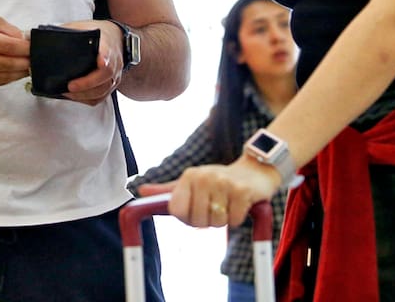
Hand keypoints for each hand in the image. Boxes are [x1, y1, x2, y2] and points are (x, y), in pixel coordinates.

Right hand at [0, 10, 29, 87]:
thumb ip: (8, 30)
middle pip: (6, 65)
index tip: (34, 48)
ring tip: (27, 67)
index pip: (8, 47)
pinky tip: (13, 72)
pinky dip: (6, 79)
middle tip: (35, 60)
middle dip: (25, 63)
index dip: (25, 49)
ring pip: (0, 77)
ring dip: (17, 74)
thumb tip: (26, 43)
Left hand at [60, 19, 122, 105]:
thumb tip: (42, 39)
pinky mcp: (111, 84)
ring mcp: (114, 75)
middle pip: (105, 77)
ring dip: (84, 94)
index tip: (100, 63)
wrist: (116, 37)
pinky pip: (101, 97)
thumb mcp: (82, 26)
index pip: (108, 54)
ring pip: (103, 90)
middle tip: (70, 86)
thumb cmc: (98, 33)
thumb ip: (67, 32)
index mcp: (106, 45)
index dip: (105, 60)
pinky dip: (87, 99)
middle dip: (87, 84)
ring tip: (67, 93)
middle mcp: (114, 62)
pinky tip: (75, 95)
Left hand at [150, 157, 279, 228]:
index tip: (197, 211)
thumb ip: (167, 190)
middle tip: (216, 206)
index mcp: (189, 176)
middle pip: (197, 221)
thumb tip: (140, 191)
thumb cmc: (218, 181)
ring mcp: (223, 182)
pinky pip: (234, 220)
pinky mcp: (242, 191)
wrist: (254, 171)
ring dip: (224, 219)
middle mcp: (204, 176)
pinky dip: (238, 217)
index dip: (187, 218)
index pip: (177, 211)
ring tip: (228, 204)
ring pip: (216, 222)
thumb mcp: (192, 182)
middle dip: (208, 220)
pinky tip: (240, 204)